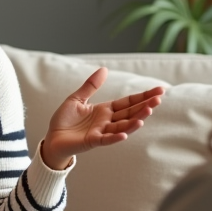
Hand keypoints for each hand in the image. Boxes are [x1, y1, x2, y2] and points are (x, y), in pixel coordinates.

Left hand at [41, 68, 163, 169]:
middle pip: (130, 113)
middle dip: (144, 106)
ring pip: (122, 126)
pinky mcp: (92, 141)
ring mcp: (101, 132)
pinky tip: (126, 133)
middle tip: (159, 99)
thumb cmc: (64, 120)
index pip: (128, 102)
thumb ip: (90, 86)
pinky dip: (116, 137)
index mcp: (105, 110)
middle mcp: (107, 121)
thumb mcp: (77, 99)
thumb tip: (104, 69)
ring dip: (135, 121)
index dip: (142, 97)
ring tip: (148, 113)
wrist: (52, 138)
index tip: (159, 91)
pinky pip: (106, 139)